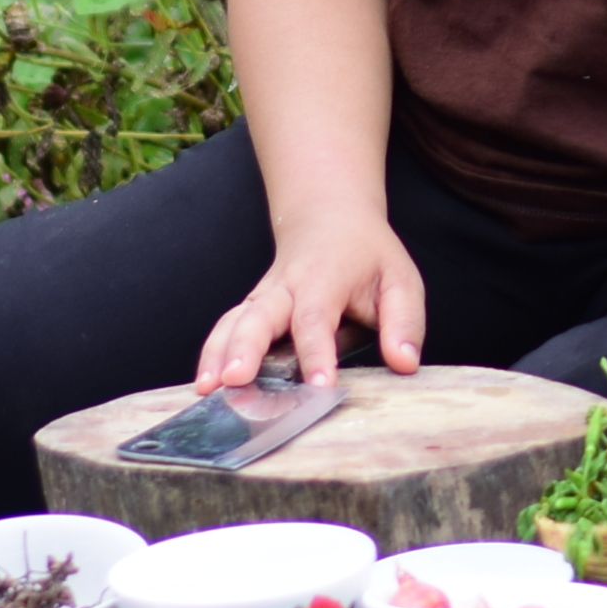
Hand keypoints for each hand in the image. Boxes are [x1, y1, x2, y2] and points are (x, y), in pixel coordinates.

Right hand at [200, 217, 426, 392]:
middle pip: (259, 316)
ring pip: (233, 323)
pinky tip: (202, 386)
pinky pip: (225, 329)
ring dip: (216, 355)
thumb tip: (405, 364)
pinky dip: (209, 355)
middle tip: (234, 381)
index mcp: (324, 279)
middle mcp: (285, 287)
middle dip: (244, 348)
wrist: (330, 217)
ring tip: (206, 390)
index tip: (318, 387)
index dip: (317, 354)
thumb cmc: (369, 256)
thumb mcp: (401, 280)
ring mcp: (262, 298)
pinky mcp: (250, 309)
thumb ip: (404, 322)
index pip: (316, 319)